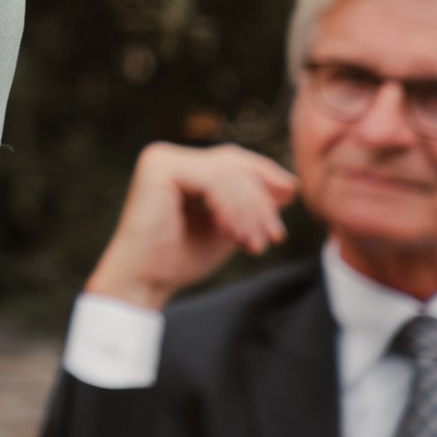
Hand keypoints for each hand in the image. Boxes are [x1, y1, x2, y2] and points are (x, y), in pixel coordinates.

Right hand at [84, 142, 298, 310]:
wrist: (144, 282)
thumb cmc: (179, 259)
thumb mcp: (225, 225)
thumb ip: (249, 204)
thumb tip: (289, 185)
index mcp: (178, 164)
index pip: (233, 161)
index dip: (266, 177)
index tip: (291, 202)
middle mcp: (166, 155)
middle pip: (233, 164)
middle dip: (261, 200)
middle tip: (275, 235)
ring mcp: (161, 159)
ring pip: (227, 175)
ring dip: (250, 212)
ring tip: (255, 244)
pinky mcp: (160, 169)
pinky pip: (213, 182)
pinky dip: (232, 211)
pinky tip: (235, 236)